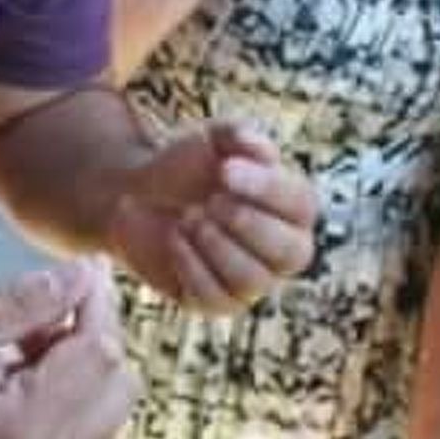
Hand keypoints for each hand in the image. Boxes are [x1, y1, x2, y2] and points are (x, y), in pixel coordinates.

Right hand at [0, 256, 137, 438]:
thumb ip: (22, 301)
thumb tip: (88, 274)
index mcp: (23, 435)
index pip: (100, 355)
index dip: (96, 304)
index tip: (83, 267)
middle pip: (120, 383)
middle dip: (93, 336)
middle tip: (42, 309)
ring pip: (113, 407)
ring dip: (84, 367)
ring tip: (22, 348)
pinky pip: (92, 432)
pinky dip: (73, 396)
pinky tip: (23, 380)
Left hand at [108, 120, 317, 313]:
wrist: (137, 194)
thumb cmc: (188, 165)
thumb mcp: (213, 140)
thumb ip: (240, 136)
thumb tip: (259, 149)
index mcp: (291, 209)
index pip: (302, 207)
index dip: (267, 189)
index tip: (225, 170)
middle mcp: (280, 250)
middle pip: (292, 254)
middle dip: (248, 224)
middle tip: (211, 201)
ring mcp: (250, 282)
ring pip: (253, 280)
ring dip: (217, 245)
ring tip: (188, 217)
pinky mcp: (215, 302)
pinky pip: (214, 296)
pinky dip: (191, 263)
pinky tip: (175, 237)